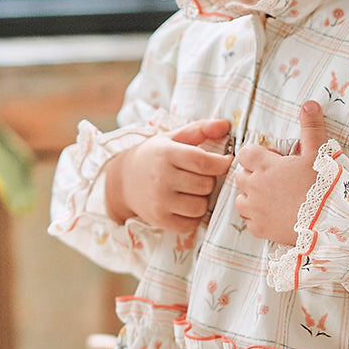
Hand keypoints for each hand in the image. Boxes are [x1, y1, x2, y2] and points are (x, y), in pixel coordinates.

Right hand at [105, 118, 230, 230]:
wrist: (123, 180)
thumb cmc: (154, 156)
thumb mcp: (173, 137)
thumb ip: (201, 129)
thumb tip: (225, 125)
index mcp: (166, 154)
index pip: (202, 161)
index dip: (221, 163)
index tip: (225, 162)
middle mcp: (161, 178)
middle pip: (205, 185)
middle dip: (209, 180)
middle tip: (200, 176)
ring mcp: (159, 201)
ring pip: (200, 207)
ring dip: (202, 200)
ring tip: (192, 191)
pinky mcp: (158, 220)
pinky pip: (191, 224)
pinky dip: (193, 217)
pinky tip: (185, 205)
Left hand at [234, 101, 328, 244]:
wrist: (330, 221)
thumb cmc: (324, 185)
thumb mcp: (319, 153)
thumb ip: (311, 127)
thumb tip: (309, 103)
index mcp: (265, 166)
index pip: (245, 153)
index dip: (256, 155)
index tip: (273, 160)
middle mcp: (254, 187)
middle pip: (240, 176)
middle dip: (253, 175)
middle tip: (275, 179)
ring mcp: (255, 210)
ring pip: (240, 199)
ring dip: (252, 197)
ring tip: (272, 198)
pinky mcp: (260, 229)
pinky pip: (249, 222)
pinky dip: (258, 219)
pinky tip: (274, 216)